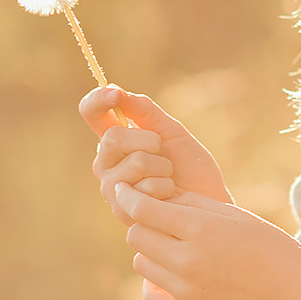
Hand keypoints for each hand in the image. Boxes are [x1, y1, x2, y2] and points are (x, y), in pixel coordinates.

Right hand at [80, 85, 231, 220]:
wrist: (209, 202)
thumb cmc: (190, 167)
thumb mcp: (172, 131)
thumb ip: (145, 111)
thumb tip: (115, 89)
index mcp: (115, 140)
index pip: (91, 113)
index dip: (97, 100)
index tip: (115, 94)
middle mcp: (106, 163)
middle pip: (112, 138)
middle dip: (149, 140)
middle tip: (163, 151)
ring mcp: (112, 188)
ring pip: (135, 162)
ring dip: (163, 167)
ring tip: (168, 178)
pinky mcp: (123, 210)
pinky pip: (145, 187)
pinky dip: (166, 187)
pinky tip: (168, 197)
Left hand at [118, 189, 300, 299]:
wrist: (293, 293)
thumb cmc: (268, 245)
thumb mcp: (233, 214)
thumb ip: (190, 203)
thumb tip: (155, 196)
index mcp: (200, 229)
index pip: (143, 209)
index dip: (129, 196)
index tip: (124, 191)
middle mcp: (187, 260)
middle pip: (136, 235)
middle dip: (144, 223)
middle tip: (162, 221)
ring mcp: (186, 290)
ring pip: (141, 263)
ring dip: (151, 252)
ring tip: (175, 248)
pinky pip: (149, 295)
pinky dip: (154, 283)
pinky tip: (171, 274)